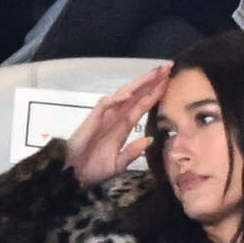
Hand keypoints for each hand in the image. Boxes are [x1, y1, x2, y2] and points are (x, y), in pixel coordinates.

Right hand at [66, 64, 170, 185]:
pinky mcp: (93, 119)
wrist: (73, 175)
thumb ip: (133, 152)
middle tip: (168, 67)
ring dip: (139, 84)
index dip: (155, 93)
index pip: (143, 105)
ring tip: (155, 74)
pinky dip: (117, 98)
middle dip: (152, 81)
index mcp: (124, 126)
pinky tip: (130, 94)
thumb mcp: (118, 163)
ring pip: (124, 94)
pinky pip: (105, 104)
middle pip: (137, 95)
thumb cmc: (93, 168)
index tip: (169, 82)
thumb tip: (149, 140)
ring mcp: (104, 116)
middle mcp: (116, 117)